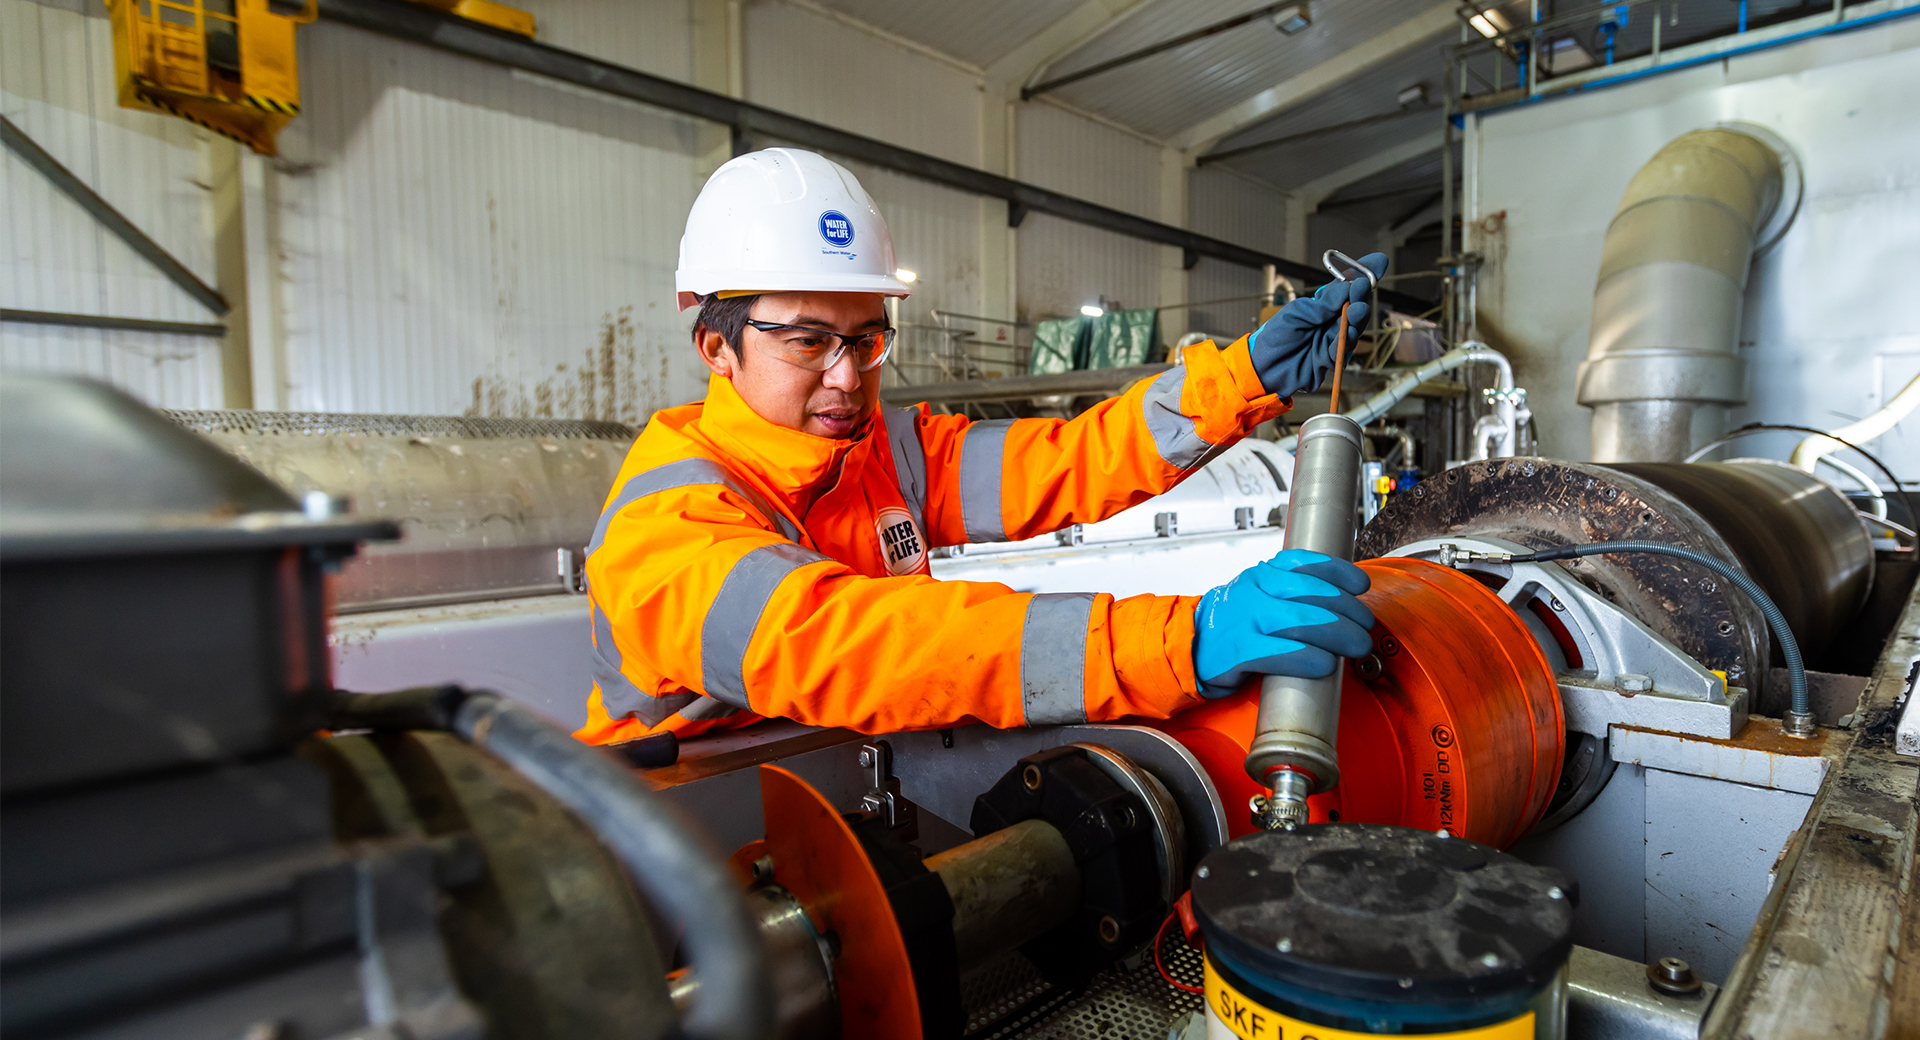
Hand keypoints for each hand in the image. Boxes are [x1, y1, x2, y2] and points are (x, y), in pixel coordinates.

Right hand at [1191, 550, 1373, 697]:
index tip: (1361, 585)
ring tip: (1356, 647)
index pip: (1307, 563)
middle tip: (1364, 629)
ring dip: (1338, 636)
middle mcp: (1254, 591)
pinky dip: (1308, 659)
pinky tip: (1325, 665)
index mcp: (1262, 574)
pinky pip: (1280, 654)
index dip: (1340, 572)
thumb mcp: (1258, 594)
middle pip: (1313, 595)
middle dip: (1349, 612)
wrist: (1187, 646)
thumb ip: (1292, 592)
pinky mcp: (1237, 651)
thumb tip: (1344, 603)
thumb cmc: (1232, 624)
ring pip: (1302, 622)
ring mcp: (1244, 620)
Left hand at [1249, 252, 1388, 397]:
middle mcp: (1332, 320)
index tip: (1379, 262)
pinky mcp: (1332, 359)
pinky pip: (1342, 349)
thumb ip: (1324, 303)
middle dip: (1361, 295)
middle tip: (1363, 286)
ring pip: (1354, 327)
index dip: (1363, 273)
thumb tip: (1349, 287)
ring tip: (1358, 309)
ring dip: (1357, 318)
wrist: (1264, 367)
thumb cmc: (1277, 337)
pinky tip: (1348, 333)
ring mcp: (1333, 339)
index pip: (1347, 286)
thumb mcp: (1297, 313)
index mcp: (1323, 304)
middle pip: (1356, 306)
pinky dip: (1345, 341)